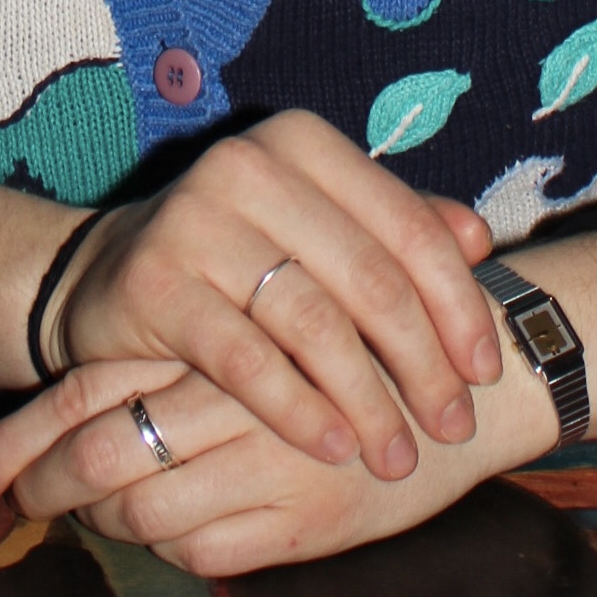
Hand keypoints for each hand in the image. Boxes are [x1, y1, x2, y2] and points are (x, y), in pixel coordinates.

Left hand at [0, 356, 541, 576]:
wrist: (484, 374)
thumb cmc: (372, 328)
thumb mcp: (281, 302)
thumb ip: (200, 329)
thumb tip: (84, 380)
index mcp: (215, 330)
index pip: (88, 387)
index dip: (22, 437)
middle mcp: (233, 394)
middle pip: (100, 449)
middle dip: (40, 485)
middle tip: (4, 504)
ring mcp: (269, 461)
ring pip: (145, 508)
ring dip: (102, 521)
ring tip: (82, 514)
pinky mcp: (307, 518)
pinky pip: (204, 550)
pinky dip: (167, 549)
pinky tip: (159, 533)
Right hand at [44, 113, 497, 479]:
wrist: (110, 276)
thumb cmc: (241, 256)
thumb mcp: (319, 228)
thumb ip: (394, 227)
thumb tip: (479, 240)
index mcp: (300, 140)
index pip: (407, 226)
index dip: (457, 304)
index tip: (486, 372)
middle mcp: (247, 165)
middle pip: (369, 276)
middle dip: (423, 362)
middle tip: (454, 426)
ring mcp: (195, 219)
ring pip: (313, 322)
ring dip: (367, 400)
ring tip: (396, 455)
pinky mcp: (155, 282)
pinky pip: (246, 358)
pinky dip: (298, 409)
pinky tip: (333, 448)